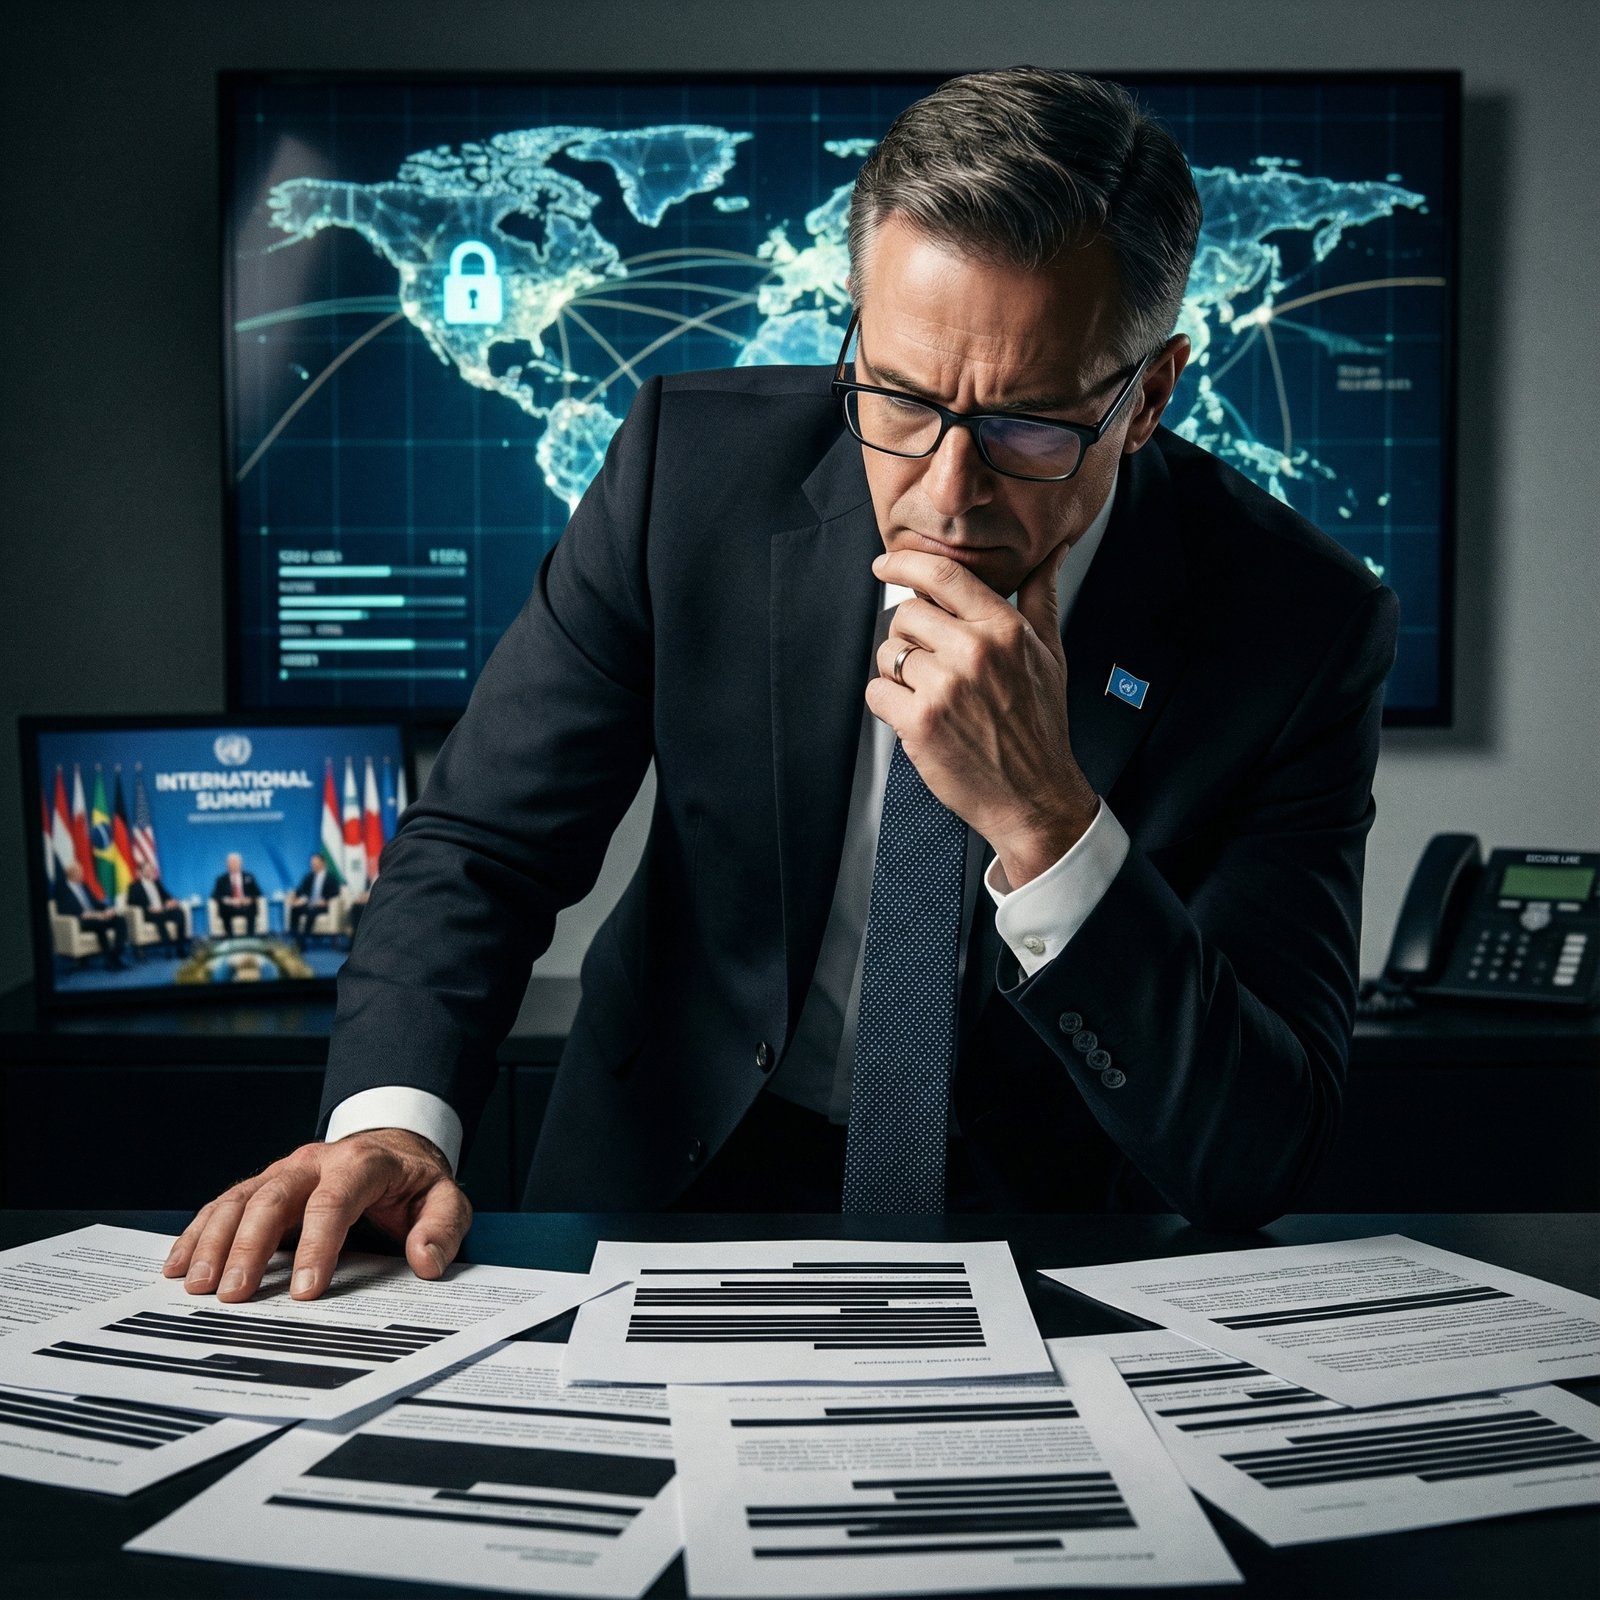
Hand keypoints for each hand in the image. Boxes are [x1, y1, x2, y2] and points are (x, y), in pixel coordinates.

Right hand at [162, 1128, 470, 1302]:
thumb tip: (426, 1261)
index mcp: (362, 1163)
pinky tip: (178, 1264)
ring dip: (214, 1242)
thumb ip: (442, 1229)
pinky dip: (199, 1233)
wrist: (395, 1146)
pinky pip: (225, 1204)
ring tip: (196, 1287)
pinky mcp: (264, 1184)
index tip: (304, 1292)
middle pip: (274, 1197)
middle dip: (251, 1246)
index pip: (334, 1201)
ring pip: (240, 1199)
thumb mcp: (446, 1199)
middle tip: (233, 1294)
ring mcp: (284, 1171)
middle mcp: (315, 1162)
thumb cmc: (415, 1182)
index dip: (318, 1246)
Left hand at [865, 547, 1098, 887]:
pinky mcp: (920, 722)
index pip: (942, 575)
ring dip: (899, 673)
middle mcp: (974, 652)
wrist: (1033, 795)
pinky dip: (889, 703)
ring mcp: (945, 687)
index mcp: (1004, 629)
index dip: (904, 563)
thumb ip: (1041, 598)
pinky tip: (918, 716)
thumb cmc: (1040, 725)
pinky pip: (877, 691)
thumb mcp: (1050, 654)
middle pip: (905, 614)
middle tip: (930, 663)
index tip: (885, 564)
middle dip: (908, 636)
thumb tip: (1052, 553)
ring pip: (887, 654)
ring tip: (931, 694)